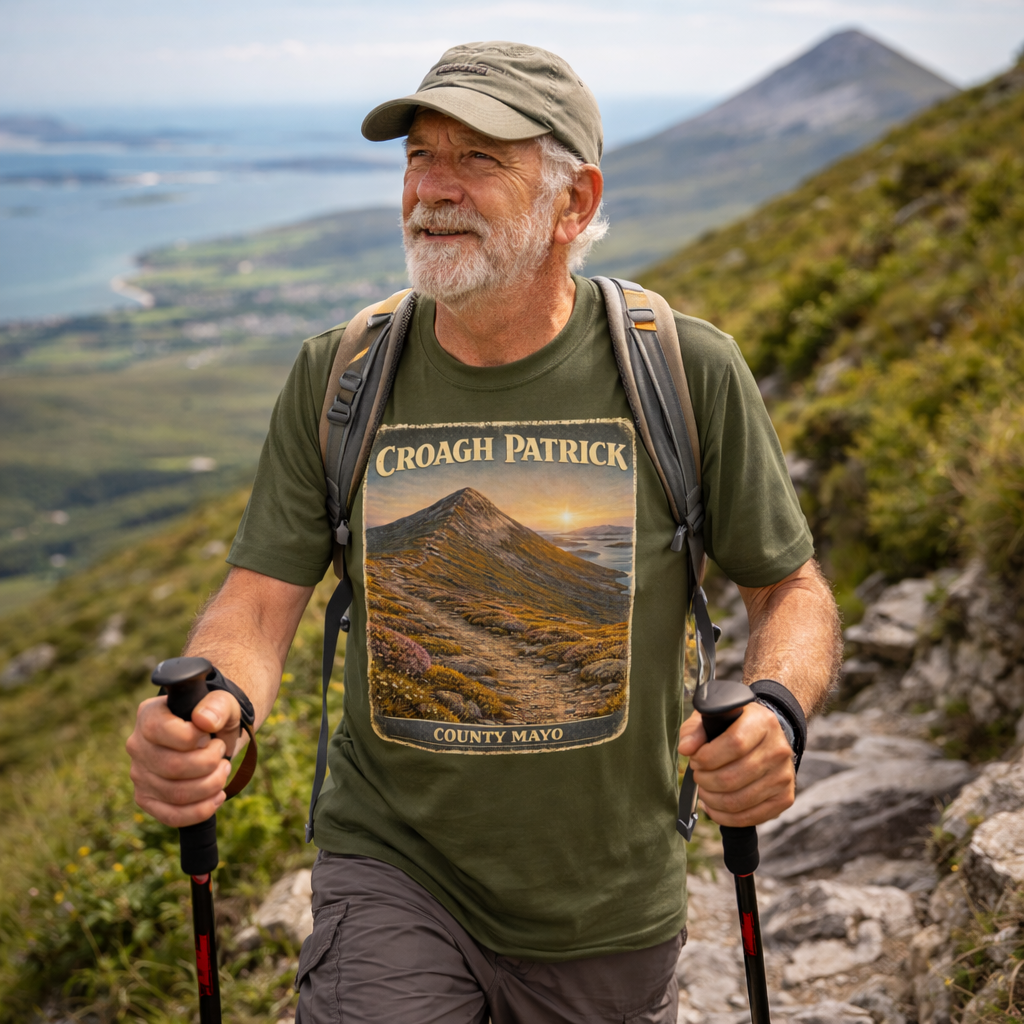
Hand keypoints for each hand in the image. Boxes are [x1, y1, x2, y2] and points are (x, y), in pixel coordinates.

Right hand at [126, 690, 243, 827]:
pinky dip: (200, 810)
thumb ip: (217, 705)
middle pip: (171, 766)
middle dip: (208, 763)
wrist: (212, 737)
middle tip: (221, 752)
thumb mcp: (223, 703)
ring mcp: (139, 775)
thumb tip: (204, 720)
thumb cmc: (214, 717)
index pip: (161, 730)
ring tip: (223, 770)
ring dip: (211, 785)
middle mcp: (137, 746)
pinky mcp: (147, 799)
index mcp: (148, 716)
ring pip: (175, 793)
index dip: (193, 737)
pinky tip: (217, 797)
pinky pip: (170, 815)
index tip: (209, 735)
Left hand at [678, 702, 794, 827]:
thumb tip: (686, 748)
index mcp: (763, 722)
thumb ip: (696, 730)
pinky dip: (725, 817)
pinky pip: (750, 817)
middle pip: (733, 777)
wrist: (766, 739)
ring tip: (704, 789)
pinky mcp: (784, 798)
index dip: (707, 757)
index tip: (695, 760)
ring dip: (712, 799)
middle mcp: (778, 750)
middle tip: (698, 775)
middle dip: (705, 780)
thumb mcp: (714, 718)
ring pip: (739, 800)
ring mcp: (784, 776)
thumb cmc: (734, 727)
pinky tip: (713, 806)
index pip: (734, 744)